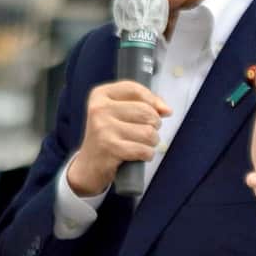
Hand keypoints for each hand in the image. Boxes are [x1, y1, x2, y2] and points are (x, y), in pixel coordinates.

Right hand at [68, 81, 172, 195]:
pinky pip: (143, 150)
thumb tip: (166, 110)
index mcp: (101, 95)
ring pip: (148, 132)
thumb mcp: (120, 114)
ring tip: (141, 144)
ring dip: (152, 142)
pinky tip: (139, 155)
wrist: (89, 166)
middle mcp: (99, 109)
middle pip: (146, 111)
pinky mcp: (110, 148)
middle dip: (154, 125)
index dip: (153, 100)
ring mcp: (103, 128)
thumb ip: (144, 104)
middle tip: (147, 132)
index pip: (134, 89)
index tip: (160, 111)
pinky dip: (147, 154)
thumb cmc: (109, 136)